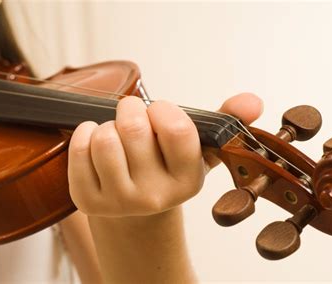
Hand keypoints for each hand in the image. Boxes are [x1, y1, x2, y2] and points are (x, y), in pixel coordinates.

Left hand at [68, 93, 262, 216]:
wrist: (135, 210)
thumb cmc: (165, 169)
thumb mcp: (197, 150)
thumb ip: (225, 122)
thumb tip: (252, 101)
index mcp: (187, 181)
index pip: (176, 129)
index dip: (163, 109)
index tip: (158, 111)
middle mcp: (155, 197)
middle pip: (134, 128)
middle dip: (130, 109)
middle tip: (132, 114)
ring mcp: (119, 202)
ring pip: (104, 138)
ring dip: (107, 125)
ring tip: (115, 133)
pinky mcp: (88, 200)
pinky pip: (79, 150)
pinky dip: (84, 133)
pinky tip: (95, 140)